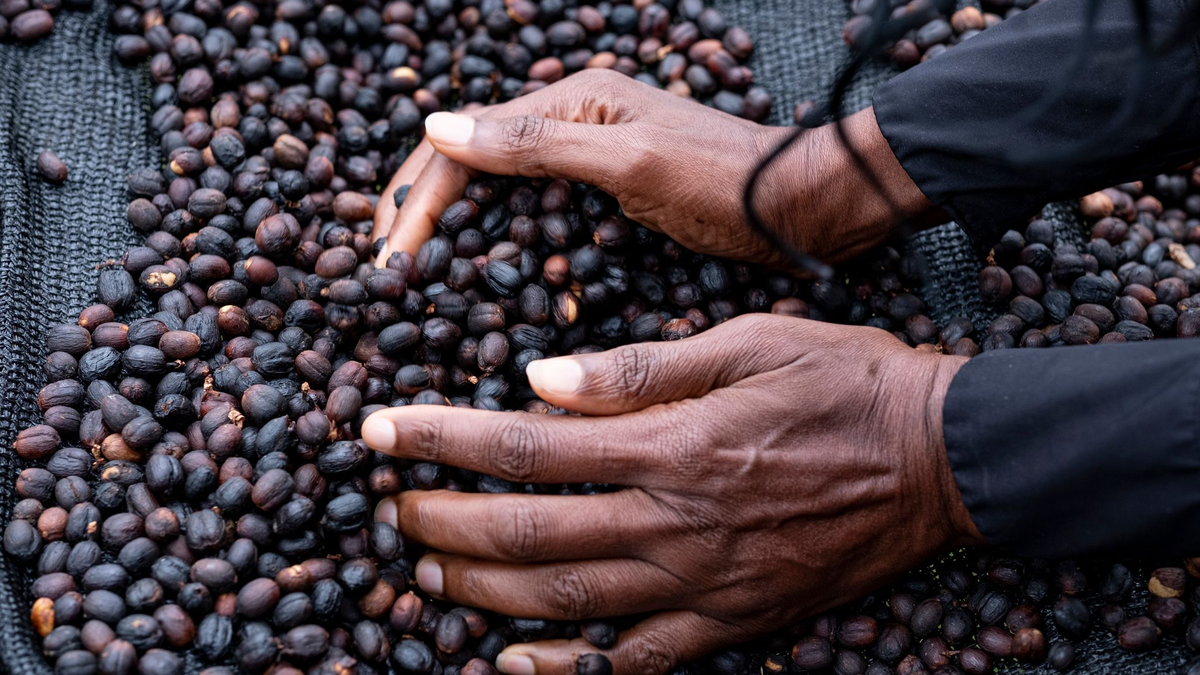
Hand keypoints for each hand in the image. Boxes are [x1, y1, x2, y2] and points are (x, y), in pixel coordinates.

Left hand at [361, 314, 981, 674]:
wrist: (940, 459)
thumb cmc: (847, 382)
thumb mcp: (748, 341)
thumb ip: (640, 370)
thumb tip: (541, 382)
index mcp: (674, 445)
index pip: (525, 447)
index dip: (440, 440)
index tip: (380, 433)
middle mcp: (676, 522)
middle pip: (527, 536)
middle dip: (441, 524)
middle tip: (389, 510)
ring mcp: (703, 583)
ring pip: (564, 602)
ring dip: (480, 593)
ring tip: (424, 574)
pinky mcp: (733, 621)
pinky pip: (634, 662)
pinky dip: (566, 669)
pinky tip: (510, 664)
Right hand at [372, 69, 934, 269]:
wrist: (801, 209)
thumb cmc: (726, 181)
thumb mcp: (631, 160)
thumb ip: (538, 144)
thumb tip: (438, 127)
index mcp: (570, 102)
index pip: (465, 143)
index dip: (418, 198)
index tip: (386, 258)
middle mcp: (570, 125)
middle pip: (470, 165)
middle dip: (422, 214)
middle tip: (383, 272)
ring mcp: (587, 162)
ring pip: (496, 194)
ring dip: (455, 232)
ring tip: (416, 278)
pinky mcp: (605, 198)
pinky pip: (535, 218)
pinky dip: (504, 248)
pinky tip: (488, 281)